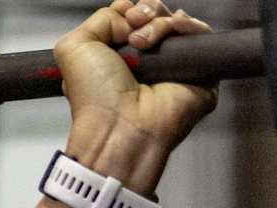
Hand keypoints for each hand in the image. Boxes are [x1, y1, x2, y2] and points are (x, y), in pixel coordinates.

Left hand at [56, 2, 217, 192]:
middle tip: (133, 27)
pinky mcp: (199, 72)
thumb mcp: (75, 48)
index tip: (124, 16)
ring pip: (178, 23)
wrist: (120, 126)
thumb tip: (125, 11)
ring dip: (161, 23)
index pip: (134, 18)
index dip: (131, 11)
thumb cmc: (95, 100)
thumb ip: (98, 19)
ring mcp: (172, 66)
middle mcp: (147, 61)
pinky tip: (174, 30)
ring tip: (143, 42)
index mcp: (117, 57)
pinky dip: (188, 26)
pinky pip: (201, 35)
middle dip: (146, 12)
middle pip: (158, 16)